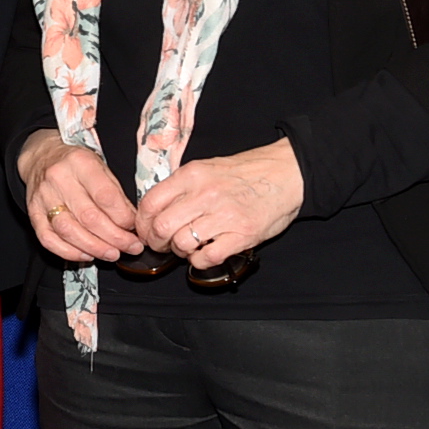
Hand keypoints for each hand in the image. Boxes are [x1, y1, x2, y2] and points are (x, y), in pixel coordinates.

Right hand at [18, 130, 143, 263]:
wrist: (42, 156)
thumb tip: (132, 225)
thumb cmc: (77, 164)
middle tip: (131, 247)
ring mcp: (43, 197)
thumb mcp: (102, 168)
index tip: (136, 228)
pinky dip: (69, 252)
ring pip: (68, 230)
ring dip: (94, 248)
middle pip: (88, 217)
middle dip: (114, 238)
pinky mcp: (33, 213)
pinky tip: (86, 255)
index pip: (105, 197)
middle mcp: (58, 179)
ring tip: (112, 254)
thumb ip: (116, 195)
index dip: (124, 218)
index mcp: (80, 163)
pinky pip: (48, 239)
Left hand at [137, 139, 302, 269]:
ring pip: (181, 243)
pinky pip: (207, 257)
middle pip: (162, 226)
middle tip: (161, 244)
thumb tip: (154, 208)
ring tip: (185, 247)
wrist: (286, 174)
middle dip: (156, 241)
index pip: (150, 203)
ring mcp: (224, 216)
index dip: (142, 222)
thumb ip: (180, 186)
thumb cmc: (245, 173)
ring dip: (178, 251)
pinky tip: (203, 254)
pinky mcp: (242, 235)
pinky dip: (199, 261)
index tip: (145, 230)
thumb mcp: (205, 168)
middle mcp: (205, 195)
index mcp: (191, 175)